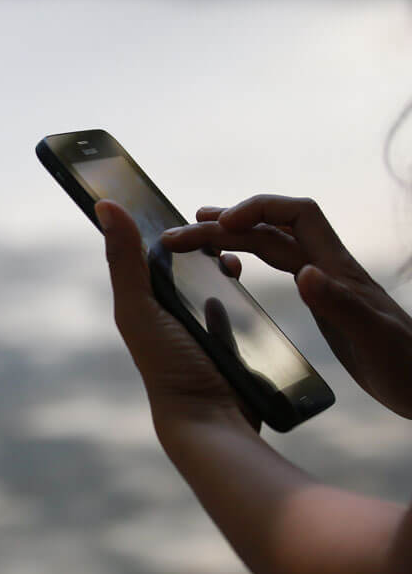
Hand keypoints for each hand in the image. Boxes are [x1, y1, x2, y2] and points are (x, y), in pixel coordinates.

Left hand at [94, 200, 257, 433]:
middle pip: (181, 267)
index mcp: (140, 303)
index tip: (181, 208)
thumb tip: (104, 204)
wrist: (209, 420)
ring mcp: (194, 330)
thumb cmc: (167, 364)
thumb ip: (124, 261)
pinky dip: (235, 295)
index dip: (160, 229)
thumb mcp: (140, 308)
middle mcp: (164, 314)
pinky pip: (231, 312)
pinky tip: (240, 284)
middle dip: (199, 246)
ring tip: (232, 256)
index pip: (146, 254)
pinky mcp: (224, 344)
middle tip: (218, 232)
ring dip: (218, 267)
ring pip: (207, 285)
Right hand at [162, 195, 411, 419]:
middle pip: (273, 227)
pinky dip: (251, 257)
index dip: (258, 208)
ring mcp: (325, 283)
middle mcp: (328, 267)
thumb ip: (338, 304)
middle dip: (229, 222)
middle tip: (183, 230)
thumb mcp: (370, 338)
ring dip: (235, 235)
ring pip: (273, 244)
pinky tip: (233, 269)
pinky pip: (279, 265)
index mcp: (337, 269)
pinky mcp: (321, 301)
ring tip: (198, 236)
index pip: (296, 214)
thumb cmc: (403, 364)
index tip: (222, 224)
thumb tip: (304, 273)